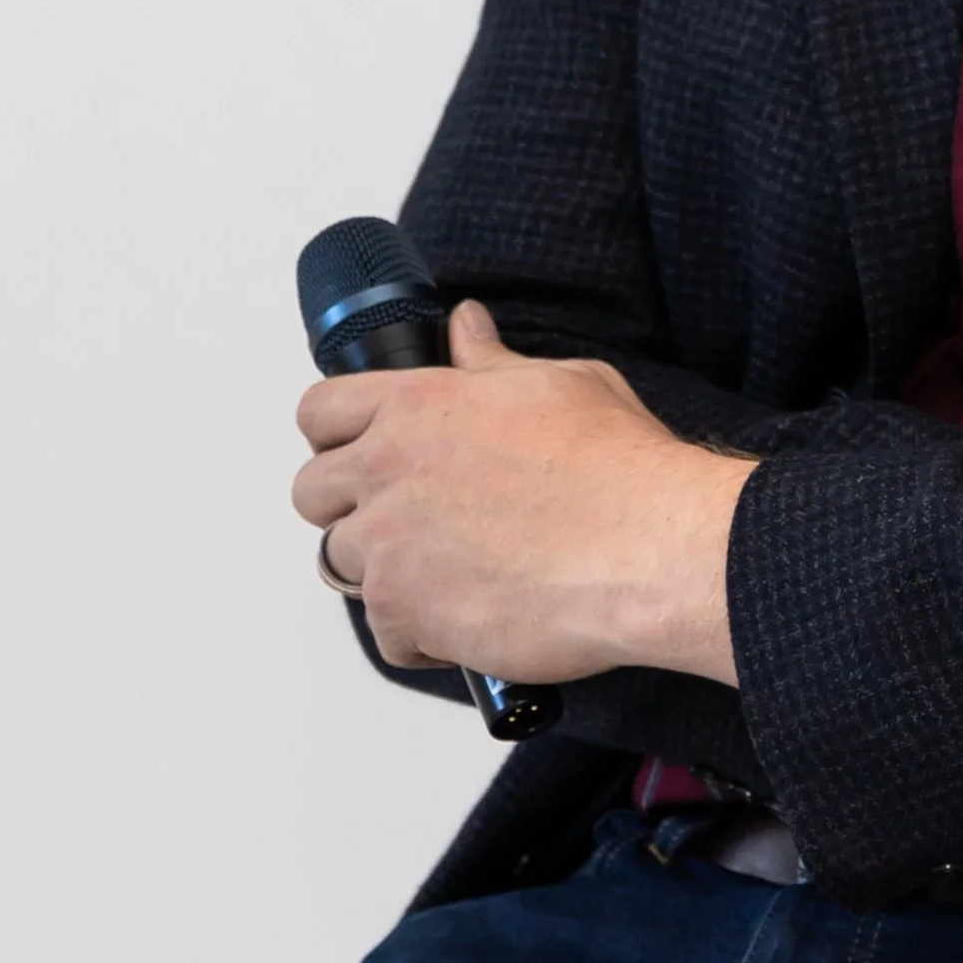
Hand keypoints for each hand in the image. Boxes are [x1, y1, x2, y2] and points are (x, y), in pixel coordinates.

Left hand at [293, 300, 752, 685]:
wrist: (651, 549)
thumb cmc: (619, 467)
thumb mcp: (562, 383)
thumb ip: (493, 362)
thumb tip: (466, 327)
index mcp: (416, 405)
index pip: (320, 410)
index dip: (336, 432)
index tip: (361, 451)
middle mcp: (387, 471)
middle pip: (311, 493)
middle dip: (349, 506)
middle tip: (409, 520)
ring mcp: (389, 547)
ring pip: (342, 565)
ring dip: (386, 571)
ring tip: (451, 574)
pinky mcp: (406, 613)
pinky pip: (385, 633)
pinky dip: (421, 635)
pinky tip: (472, 618)